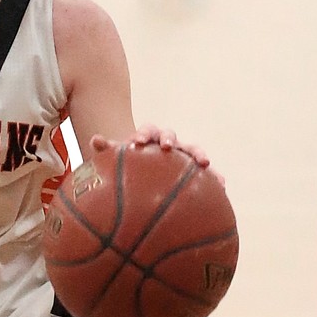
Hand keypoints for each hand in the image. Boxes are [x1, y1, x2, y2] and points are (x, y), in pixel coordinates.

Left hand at [90, 128, 223, 187]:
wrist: (146, 174)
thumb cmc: (131, 166)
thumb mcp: (117, 159)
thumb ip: (107, 149)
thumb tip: (95, 140)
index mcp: (150, 138)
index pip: (149, 130)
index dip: (144, 133)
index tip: (137, 142)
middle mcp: (168, 143)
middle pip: (172, 136)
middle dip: (170, 140)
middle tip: (166, 147)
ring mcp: (183, 156)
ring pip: (193, 151)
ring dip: (198, 155)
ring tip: (204, 163)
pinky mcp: (194, 171)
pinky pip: (207, 173)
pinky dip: (215, 177)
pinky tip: (221, 186)